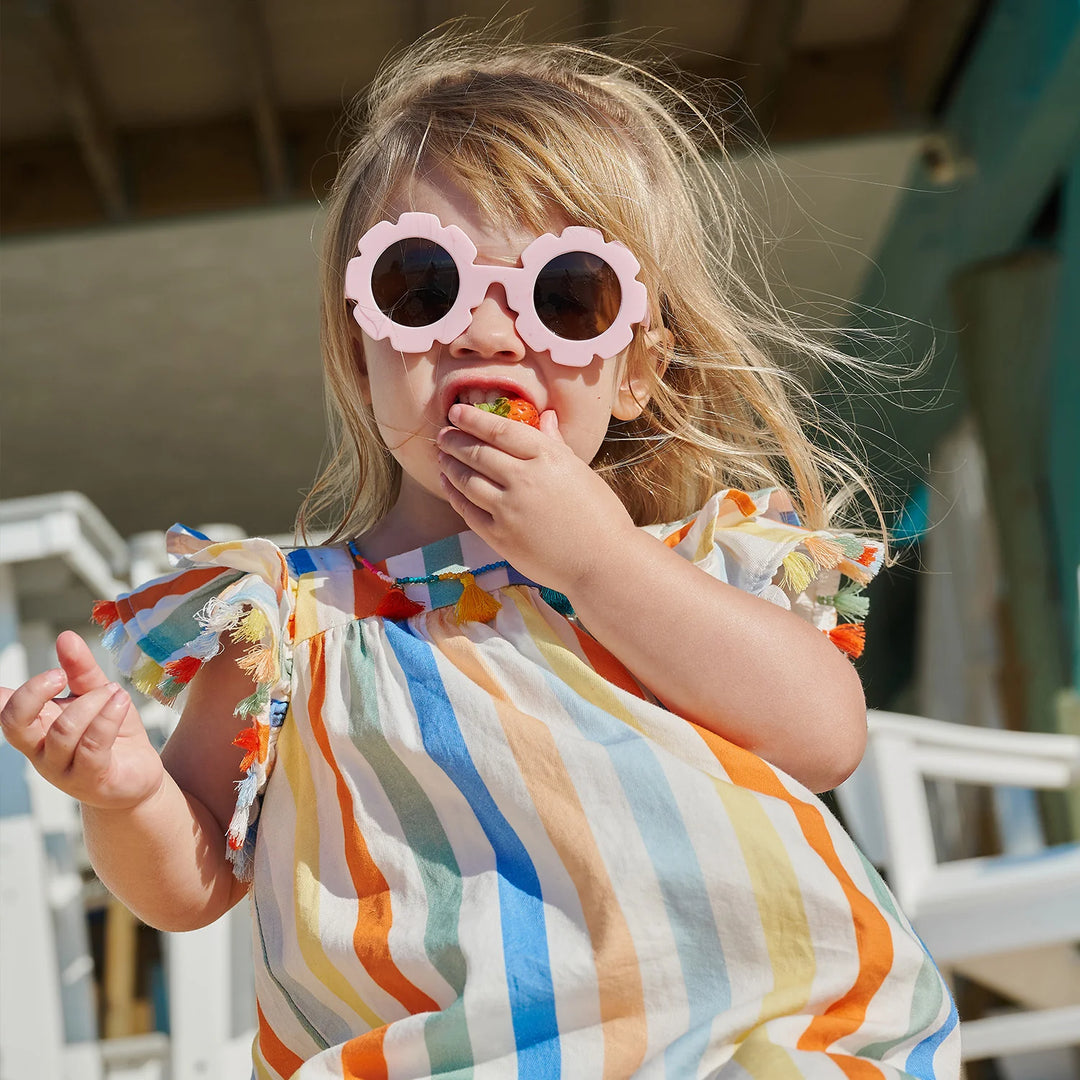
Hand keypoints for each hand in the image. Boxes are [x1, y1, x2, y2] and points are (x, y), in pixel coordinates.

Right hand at [0, 630, 164, 810]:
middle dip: (34, 692)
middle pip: (13, 723)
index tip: (13, 680)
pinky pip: (92, 746)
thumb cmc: (113, 734)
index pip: (3, 709)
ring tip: (114, 692)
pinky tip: (121, 701)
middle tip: (59, 675)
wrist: (138, 775)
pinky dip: (108, 717)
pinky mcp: (90, 779)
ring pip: (62, 731)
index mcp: (36, 725)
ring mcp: (62, 768)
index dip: (1, 695)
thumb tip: (65, 637)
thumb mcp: (98, 694)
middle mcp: (40, 749)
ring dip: (92, 703)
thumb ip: (81, 669)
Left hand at [436, 403, 637, 592]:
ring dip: (449, 464)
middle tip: (443, 434)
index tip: (457, 412)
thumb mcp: (580, 471)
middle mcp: (524, 480)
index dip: (474, 419)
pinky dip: (453, 493)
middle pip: (478, 453)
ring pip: (467, 480)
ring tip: (442, 455)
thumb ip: (555, 443)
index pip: (501, 430)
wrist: (603, 563)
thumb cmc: (599, 514)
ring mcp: (509, 510)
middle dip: (455, 440)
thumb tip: (545, 417)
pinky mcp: (500, 537)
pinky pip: (467, 510)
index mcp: (548, 458)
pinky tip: (447, 483)